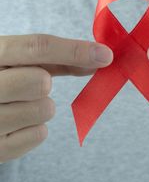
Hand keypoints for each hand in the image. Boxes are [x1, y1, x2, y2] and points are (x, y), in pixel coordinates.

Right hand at [0, 34, 112, 161]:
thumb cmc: (0, 80)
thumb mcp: (16, 61)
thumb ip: (56, 58)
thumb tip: (101, 57)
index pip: (35, 47)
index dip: (75, 50)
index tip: (106, 55)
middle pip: (39, 80)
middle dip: (46, 82)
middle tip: (34, 85)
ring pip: (44, 109)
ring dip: (41, 107)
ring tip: (17, 105)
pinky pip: (39, 135)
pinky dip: (34, 129)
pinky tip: (14, 124)